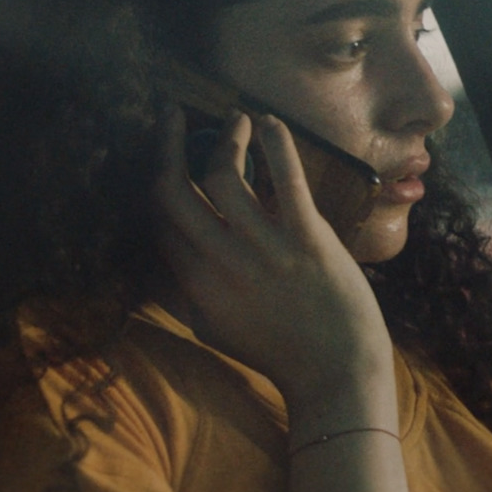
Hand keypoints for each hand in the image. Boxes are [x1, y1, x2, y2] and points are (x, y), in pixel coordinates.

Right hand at [155, 107, 394, 417]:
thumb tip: (155, 258)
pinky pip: (286, 179)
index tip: (166, 155)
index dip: (159, 180)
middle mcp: (223, 265)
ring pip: (223, 176)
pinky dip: (275, 143)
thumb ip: (182, 295)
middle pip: (174, 192)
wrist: (336, 376)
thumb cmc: (278, 352)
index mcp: (197, 286)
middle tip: (172, 115)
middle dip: (167, 144)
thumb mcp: (215, 330)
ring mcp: (266, 251)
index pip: (159, 220)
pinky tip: (268, 121)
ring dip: (226, 136)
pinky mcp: (309, 240)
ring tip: (235, 119)